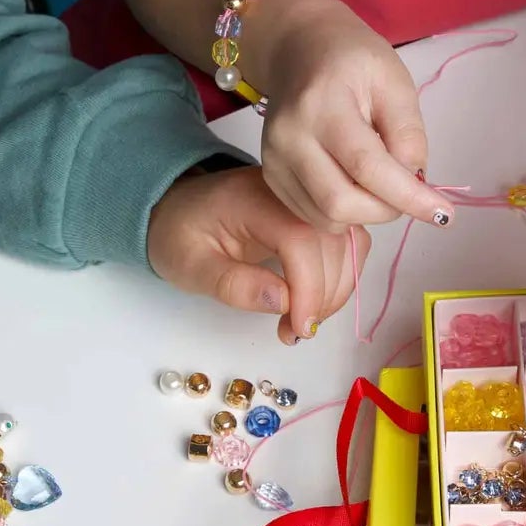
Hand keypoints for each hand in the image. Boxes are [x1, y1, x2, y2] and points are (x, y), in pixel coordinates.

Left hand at [147, 165, 369, 343]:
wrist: (177, 207)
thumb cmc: (179, 235)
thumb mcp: (190, 266)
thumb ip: (233, 284)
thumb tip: (284, 301)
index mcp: (253, 198)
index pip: (300, 238)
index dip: (309, 287)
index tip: (298, 327)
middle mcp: (289, 192)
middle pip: (332, 240)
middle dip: (323, 295)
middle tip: (294, 332)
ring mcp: (306, 200)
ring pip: (348, 242)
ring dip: (337, 288)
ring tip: (302, 321)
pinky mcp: (314, 213)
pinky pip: (346, 242)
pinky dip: (341, 275)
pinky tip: (314, 300)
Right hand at [256, 0, 451, 231]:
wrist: (300, 48)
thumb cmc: (352, 60)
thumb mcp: (394, 81)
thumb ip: (408, 134)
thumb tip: (415, 184)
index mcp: (321, 104)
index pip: (366, 166)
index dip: (407, 196)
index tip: (443, 213)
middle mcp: (289, 137)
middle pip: (341, 202)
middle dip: (387, 209)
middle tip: (409, 191)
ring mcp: (273, 159)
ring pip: (327, 217)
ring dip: (367, 214)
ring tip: (382, 183)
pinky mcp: (271, 175)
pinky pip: (313, 216)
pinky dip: (345, 213)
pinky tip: (357, 186)